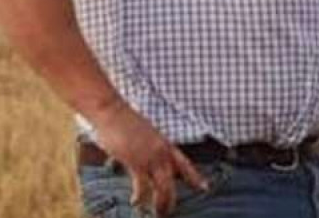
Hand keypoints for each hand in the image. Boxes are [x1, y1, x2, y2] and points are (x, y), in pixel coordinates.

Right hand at [91, 99, 208, 214]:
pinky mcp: (137, 161)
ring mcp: (151, 156)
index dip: (195, 177)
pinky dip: (140, 197)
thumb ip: (147, 150)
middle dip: (172, 199)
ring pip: (164, 187)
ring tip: (157, 213)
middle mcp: (162, 151)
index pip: (184, 164)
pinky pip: (143, 186)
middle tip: (169, 212)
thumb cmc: (124, 122)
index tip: (205, 188)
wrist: (113, 111)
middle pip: (174, 181)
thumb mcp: (143, 136)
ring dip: (161, 203)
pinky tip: (135, 202)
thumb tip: (143, 163)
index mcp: (165, 144)